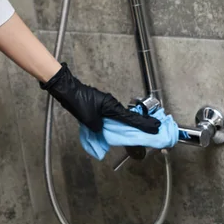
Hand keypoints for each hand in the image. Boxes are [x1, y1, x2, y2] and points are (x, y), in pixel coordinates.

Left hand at [40, 63, 160, 133]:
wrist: (67, 90)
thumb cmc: (77, 101)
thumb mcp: (88, 119)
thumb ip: (98, 127)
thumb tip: (102, 130)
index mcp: (112, 107)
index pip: (131, 118)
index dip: (143, 125)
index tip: (156, 127)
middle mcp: (111, 104)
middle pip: (127, 118)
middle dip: (138, 125)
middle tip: (151, 130)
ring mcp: (106, 104)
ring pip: (119, 117)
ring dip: (125, 125)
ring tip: (134, 134)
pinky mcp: (100, 105)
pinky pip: (111, 116)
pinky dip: (115, 122)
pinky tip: (114, 129)